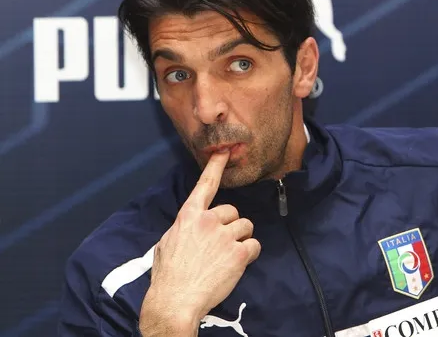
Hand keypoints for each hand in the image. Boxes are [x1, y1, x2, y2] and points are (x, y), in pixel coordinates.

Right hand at [139, 151, 260, 335]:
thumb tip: (193, 224)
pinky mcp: (238, 253)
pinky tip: (237, 264)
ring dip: (240, 239)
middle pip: (232, 211)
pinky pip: (254, 245)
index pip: (205, 185)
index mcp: (188, 217)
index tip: (225, 151)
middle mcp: (208, 221)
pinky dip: (249, 254)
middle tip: (220, 245)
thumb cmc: (168, 275)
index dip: (216, 166)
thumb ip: (184, 227)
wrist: (175, 301)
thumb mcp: (167, 242)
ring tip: (227, 256)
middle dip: (230, 226)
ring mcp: (224, 236)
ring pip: (245, 226)